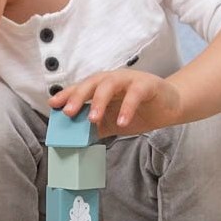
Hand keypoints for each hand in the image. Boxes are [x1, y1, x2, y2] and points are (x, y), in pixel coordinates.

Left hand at [48, 69, 182, 135]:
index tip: (53, 105)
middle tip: (68, 112)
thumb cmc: (137, 111)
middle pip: (92, 82)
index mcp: (101, 87)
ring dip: (100, 101)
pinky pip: (135, 94)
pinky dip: (127, 108)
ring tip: (94, 119)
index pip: (81, 88)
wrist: (168, 107)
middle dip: (78, 96)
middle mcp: (113, 80)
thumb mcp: (111, 122)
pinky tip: (122, 122)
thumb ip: (95, 127)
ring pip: (110, 84)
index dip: (66, 95)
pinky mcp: (147, 85)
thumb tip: (74, 140)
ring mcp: (130, 80)